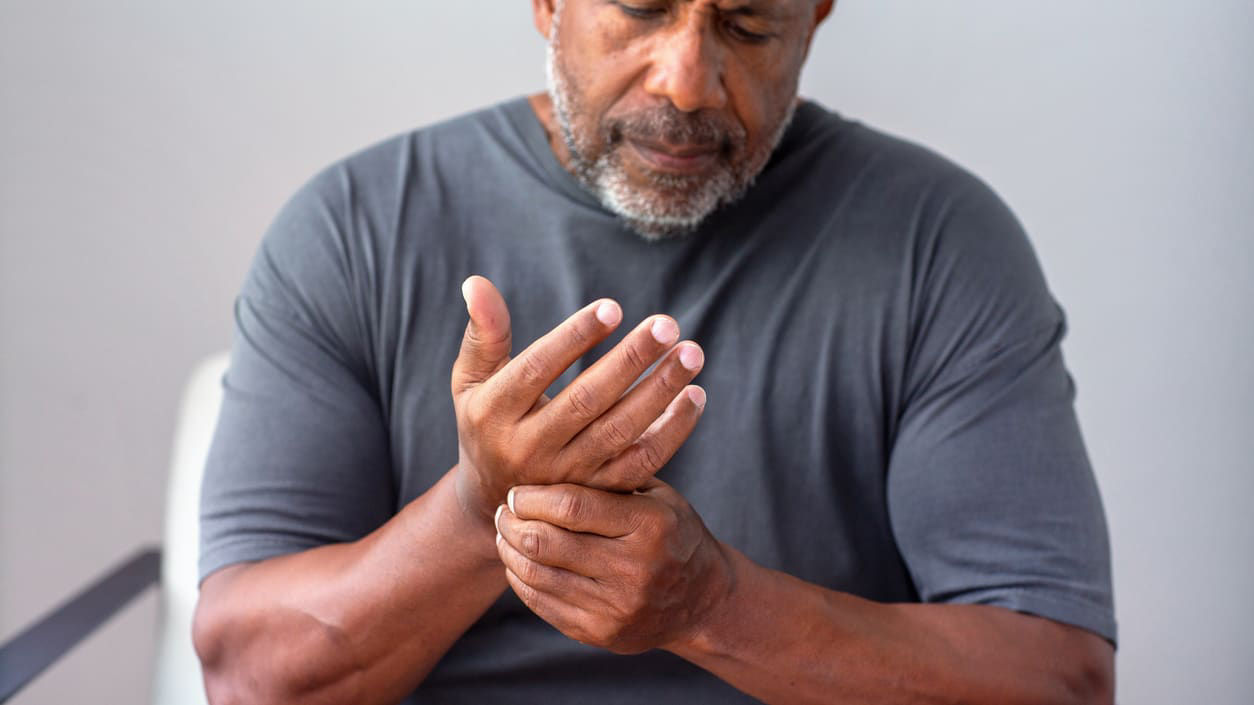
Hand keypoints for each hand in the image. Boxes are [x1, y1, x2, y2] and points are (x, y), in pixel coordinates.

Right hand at [451, 276, 706, 522]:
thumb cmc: (488, 423)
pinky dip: (673, 430)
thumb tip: (477, 282)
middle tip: (667, 325)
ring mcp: (567, 476)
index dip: (574, 338)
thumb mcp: (471, 382)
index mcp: (493, 414)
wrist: (497, 504)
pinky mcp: (599, 493)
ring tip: (691, 353)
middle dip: (631, 360)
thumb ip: (483, 334)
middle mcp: (529, 448)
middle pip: (587, 400)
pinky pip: (642, 462)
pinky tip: (695, 395)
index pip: (537, 370)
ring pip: (620, 431)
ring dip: (660, 391)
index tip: (613, 307)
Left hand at [493, 479, 731, 654]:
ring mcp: (617, 607)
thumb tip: (554, 446)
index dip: (533, 498)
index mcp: (650, 525)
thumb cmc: (671, 532)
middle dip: (513, 524)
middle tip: (503, 511)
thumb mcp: (658, 496)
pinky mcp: (601, 633)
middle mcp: (635, 569)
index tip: (517, 491)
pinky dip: (521, 580)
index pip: (572, 507)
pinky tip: (517, 562)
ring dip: (510, 551)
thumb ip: (613, 476)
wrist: (702, 601)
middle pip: (547, 542)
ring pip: (538, 575)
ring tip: (505, 534)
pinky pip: (543, 605)